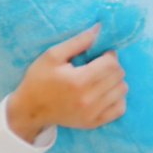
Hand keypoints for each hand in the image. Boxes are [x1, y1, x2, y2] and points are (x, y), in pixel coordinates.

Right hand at [6, 24, 126, 142]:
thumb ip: (78, 41)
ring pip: (122, 91)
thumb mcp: (53, 55)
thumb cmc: (39, 79)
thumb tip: (99, 29)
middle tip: (100, 64)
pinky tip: (105, 93)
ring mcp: (92, 114)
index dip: (110, 55)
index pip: (111, 64)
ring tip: (102, 78)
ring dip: (116, 81)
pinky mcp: (93, 123)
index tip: (102, 53)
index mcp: (78, 81)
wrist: (30, 109)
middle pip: (118, 76)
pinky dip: (117, 98)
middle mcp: (88, 100)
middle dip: (113, 66)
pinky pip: (120, 109)